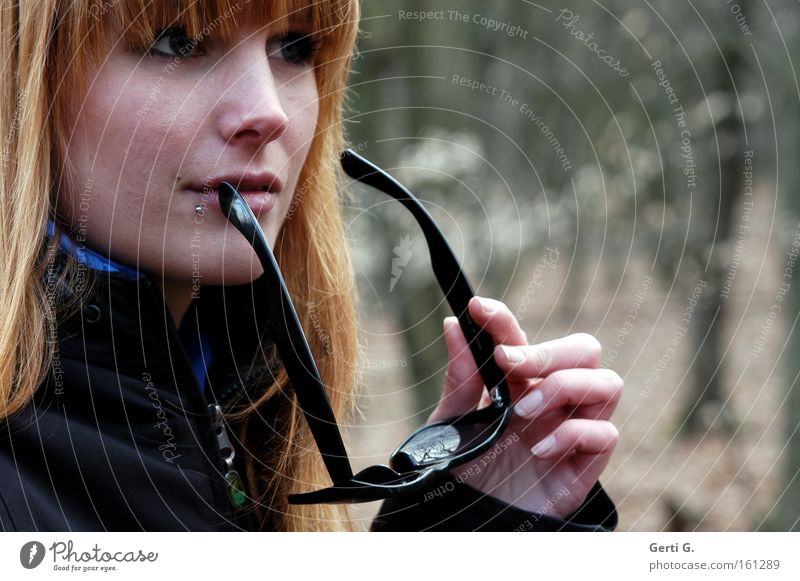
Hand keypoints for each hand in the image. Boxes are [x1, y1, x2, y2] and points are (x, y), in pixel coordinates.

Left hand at [429, 296, 621, 517]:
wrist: (465, 526)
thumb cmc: (462, 472)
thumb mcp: (451, 424)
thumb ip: (460, 378)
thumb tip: (454, 326)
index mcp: (519, 386)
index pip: (524, 339)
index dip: (504, 319)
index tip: (478, 308)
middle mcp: (552, 403)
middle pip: (585, 350)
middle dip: (549, 349)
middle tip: (507, 362)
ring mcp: (572, 432)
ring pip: (608, 383)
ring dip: (565, 386)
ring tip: (523, 411)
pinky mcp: (585, 467)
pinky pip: (606, 434)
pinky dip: (573, 433)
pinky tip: (538, 449)